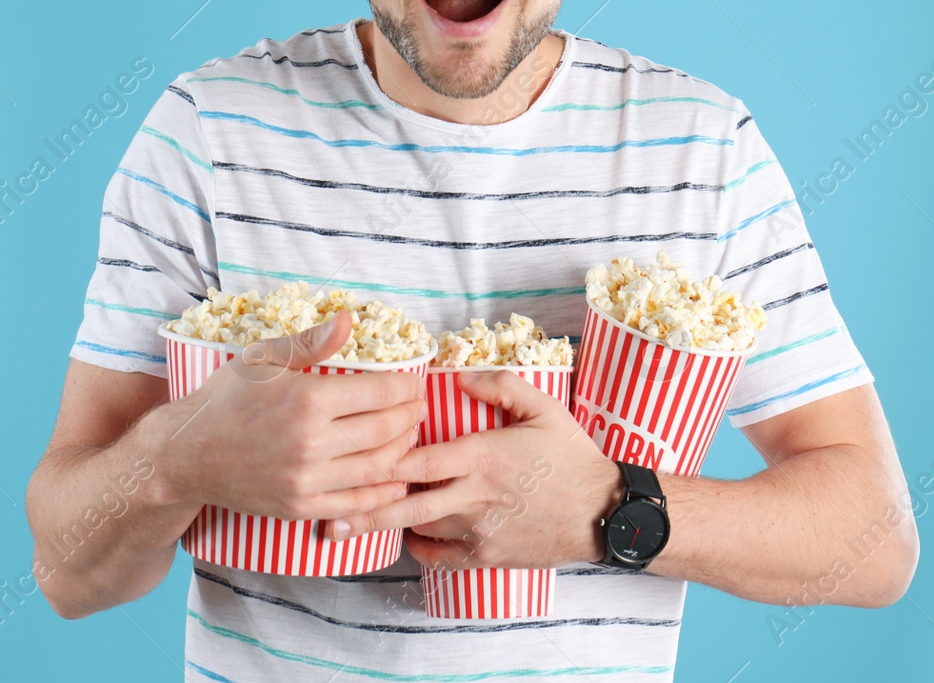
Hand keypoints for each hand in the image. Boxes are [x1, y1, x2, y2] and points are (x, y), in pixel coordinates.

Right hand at [150, 310, 423, 521]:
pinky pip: (355, 504)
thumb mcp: (262, 359)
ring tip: (409, 434)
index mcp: (307, 400)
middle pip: (386, 430)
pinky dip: (383, 492)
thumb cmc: (224, 399)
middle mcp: (311, 443)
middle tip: (419, 406)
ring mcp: (306, 480)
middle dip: (411, 416)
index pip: (380, 393)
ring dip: (403, 450)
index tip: (413, 381)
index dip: (406, 386)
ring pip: (377, 467)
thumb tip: (349, 320)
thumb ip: (310, 342)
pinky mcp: (300, 507)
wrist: (185, 455)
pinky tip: (396, 479)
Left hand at [326, 369, 624, 571]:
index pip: (417, 459)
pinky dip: (419, 547)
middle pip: (406, 503)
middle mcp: (473, 496)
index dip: (382, 458)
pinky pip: (439, 557)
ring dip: (393, 521)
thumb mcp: (543, 407)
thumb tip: (458, 376)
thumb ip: (499, 386)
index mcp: (481, 456)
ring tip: (359, 518)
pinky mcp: (486, 557)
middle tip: (330, 511)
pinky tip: (409, 536)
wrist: (604, 513)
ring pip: (419, 527)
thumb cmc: (571, 456)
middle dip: (366, 507)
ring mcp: (478, 531)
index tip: (354, 455)